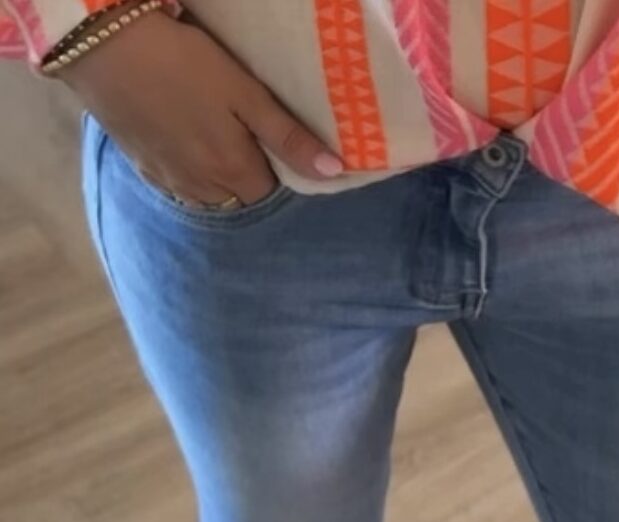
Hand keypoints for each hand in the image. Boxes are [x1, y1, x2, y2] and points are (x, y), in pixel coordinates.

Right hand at [61, 10, 342, 206]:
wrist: (104, 45)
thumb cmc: (184, 64)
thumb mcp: (246, 94)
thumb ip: (289, 137)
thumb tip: (335, 171)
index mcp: (234, 171)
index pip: (271, 195)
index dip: (281, 176)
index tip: (280, 151)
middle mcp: (203, 188)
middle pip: (241, 200)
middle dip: (252, 183)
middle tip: (253, 145)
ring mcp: (169, 179)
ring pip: (209, 199)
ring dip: (221, 185)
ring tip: (223, 148)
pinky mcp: (143, 166)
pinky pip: (177, 188)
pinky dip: (191, 179)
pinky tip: (189, 151)